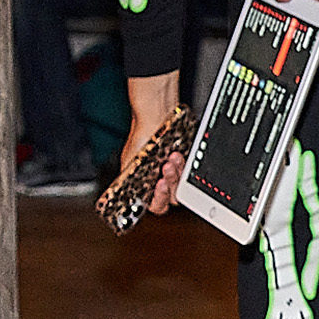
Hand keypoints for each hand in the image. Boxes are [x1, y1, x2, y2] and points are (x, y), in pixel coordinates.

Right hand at [124, 72, 182, 213]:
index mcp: (146, 184)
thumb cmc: (141, 133)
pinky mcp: (186, 161)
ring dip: (177, 173)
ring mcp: (174, 171)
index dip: (158, 200)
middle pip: (172, 196)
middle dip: (170, 183)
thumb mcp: (130, 161)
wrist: (155, 113)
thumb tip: (132, 197)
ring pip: (182, 183)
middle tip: (165, 170)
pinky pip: (189, 170)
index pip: (156, 205)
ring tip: (171, 159)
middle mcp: (161, 180)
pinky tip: (176, 154)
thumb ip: (129, 181)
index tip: (158, 186)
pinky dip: (184, 163)